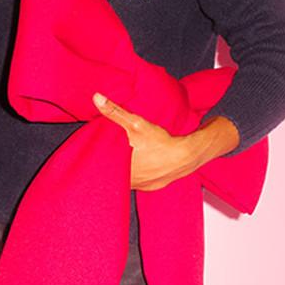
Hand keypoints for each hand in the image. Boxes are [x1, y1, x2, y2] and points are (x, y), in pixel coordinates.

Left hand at [91, 94, 236, 190]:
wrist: (189, 155)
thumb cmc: (163, 143)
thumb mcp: (137, 124)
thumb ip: (115, 112)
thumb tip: (97, 98)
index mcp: (122, 170)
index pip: (100, 169)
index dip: (97, 160)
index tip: (95, 152)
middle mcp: (131, 181)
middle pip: (114, 174)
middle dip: (111, 163)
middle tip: (112, 152)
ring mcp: (142, 185)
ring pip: (126, 179)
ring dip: (124, 170)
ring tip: (125, 157)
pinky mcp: (152, 186)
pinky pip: (139, 182)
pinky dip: (137, 174)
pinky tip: (139, 165)